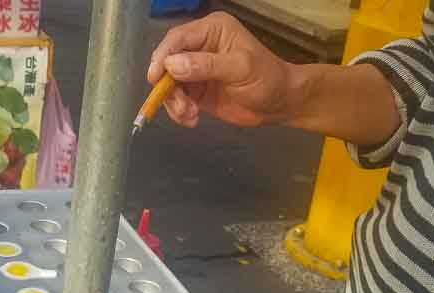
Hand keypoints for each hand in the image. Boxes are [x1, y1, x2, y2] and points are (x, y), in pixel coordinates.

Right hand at [147, 12, 294, 128]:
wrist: (278, 104)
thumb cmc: (265, 79)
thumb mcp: (239, 68)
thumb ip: (206, 65)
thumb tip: (172, 66)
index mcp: (211, 30)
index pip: (177, 39)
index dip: (162, 57)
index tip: (155, 78)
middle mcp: (200, 47)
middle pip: (167, 62)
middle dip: (168, 86)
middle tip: (181, 105)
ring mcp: (196, 70)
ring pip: (169, 84)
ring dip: (174, 103)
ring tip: (190, 115)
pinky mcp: (196, 91)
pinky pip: (177, 100)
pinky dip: (179, 112)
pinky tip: (193, 120)